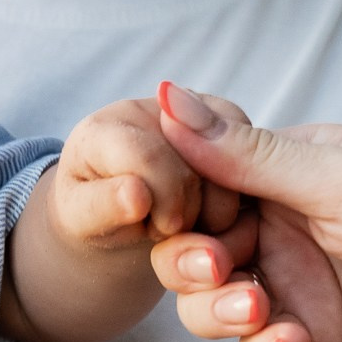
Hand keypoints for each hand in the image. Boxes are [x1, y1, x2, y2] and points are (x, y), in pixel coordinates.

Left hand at [49, 97, 241, 248]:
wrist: (120, 213)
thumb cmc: (97, 218)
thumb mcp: (86, 221)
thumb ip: (103, 208)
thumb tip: (135, 195)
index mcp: (104, 128)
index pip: (146, 155)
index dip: (163, 198)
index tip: (161, 232)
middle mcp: (150, 109)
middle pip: (196, 158)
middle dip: (191, 208)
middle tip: (169, 230)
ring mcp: (193, 111)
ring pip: (233, 158)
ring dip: (218, 208)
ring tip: (184, 222)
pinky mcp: (226, 123)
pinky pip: (255, 155)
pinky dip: (239, 196)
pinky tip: (209, 211)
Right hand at [149, 85, 341, 341]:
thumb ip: (250, 153)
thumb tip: (170, 95)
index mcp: (288, 171)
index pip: (200, 176)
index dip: (177, 196)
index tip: (169, 209)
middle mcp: (283, 225)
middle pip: (190, 243)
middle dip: (188, 258)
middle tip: (214, 267)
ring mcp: (294, 286)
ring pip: (207, 302)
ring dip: (216, 310)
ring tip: (256, 313)